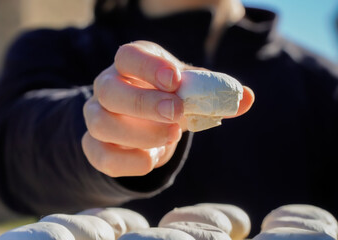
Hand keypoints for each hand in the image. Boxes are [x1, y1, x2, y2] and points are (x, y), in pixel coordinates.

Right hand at [82, 41, 253, 176]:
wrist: (143, 123)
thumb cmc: (166, 99)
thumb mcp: (188, 91)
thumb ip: (214, 93)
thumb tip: (246, 98)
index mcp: (130, 65)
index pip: (129, 56)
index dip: (150, 67)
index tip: (176, 80)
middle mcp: (106, 87)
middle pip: (109, 90)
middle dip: (144, 103)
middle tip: (177, 115)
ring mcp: (97, 117)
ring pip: (102, 124)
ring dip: (139, 133)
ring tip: (171, 136)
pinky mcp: (95, 146)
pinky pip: (101, 156)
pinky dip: (129, 161)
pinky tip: (151, 159)